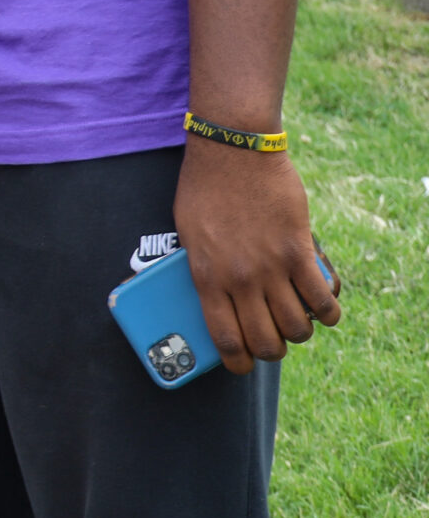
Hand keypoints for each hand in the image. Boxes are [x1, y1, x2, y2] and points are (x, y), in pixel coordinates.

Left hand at [174, 139, 340, 372]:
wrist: (232, 152)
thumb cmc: (203, 189)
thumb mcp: (188, 234)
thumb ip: (203, 269)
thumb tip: (216, 299)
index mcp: (207, 277)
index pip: (225, 338)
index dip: (237, 362)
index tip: (243, 365)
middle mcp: (240, 279)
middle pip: (265, 340)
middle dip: (272, 352)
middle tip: (274, 344)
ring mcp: (271, 266)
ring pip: (297, 326)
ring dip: (300, 333)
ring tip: (298, 324)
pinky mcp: (299, 250)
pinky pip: (322, 298)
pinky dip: (328, 313)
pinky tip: (325, 311)